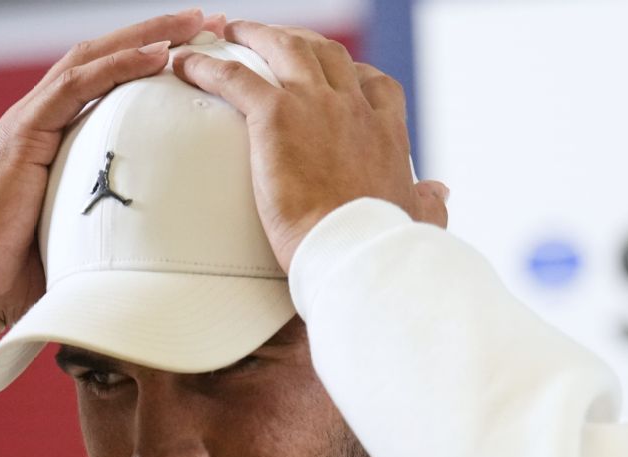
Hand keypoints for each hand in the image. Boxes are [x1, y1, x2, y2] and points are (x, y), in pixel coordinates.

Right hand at [0, 9, 223, 327]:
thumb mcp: (79, 238)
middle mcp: (41, 119)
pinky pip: (75, 86)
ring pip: (93, 58)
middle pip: (104, 57)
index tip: (200, 52)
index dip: (149, 60)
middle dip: (158, 33)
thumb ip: (114, 224)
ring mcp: (29, 121)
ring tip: (193, 23)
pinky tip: (158, 54)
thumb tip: (164, 244)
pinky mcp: (24, 133)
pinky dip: (118, 65)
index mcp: (52, 138)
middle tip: (209, 21)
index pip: (105, 81)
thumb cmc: (16, 270)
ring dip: (146, 36)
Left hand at [173, 21, 449, 271]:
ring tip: (231, 32)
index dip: (352, 73)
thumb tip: (441, 192)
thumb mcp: (417, 219)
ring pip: (283, 49)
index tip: (338, 73)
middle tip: (275, 41)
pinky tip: (186, 64)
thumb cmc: (381, 247)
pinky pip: (234, 78)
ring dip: (255, 35)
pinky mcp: (276, 117)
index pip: (374, 84)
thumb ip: (427, 202)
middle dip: (300, 41)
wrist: (353, 254)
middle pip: (327, 54)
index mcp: (387, 132)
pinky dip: (207, 66)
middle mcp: (355, 108)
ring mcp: (316, 106)